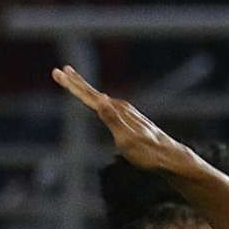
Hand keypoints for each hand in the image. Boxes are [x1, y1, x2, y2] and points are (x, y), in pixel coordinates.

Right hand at [51, 64, 186, 171]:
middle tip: (60, 70)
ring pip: (101, 97)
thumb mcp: (127, 140)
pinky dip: (98, 99)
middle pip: (93, 93)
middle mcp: (121, 108)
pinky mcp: (131, 120)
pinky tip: (99, 100)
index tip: (58, 73)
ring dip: (86, 89)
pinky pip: (109, 105)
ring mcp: (127, 113)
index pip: (89, 96)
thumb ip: (113, 119)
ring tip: (73, 80)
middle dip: (76, 82)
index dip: (72, 85)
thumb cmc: (148, 153)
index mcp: (116, 112)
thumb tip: (101, 99)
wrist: (170, 157)